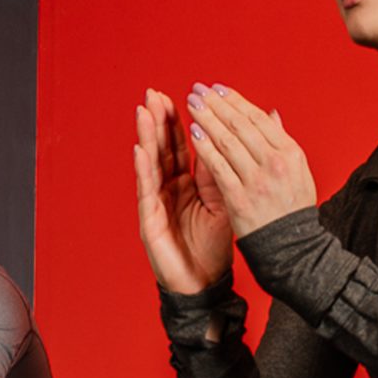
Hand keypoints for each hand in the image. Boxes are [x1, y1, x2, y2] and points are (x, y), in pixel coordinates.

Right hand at [135, 88, 231, 294]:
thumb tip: (236, 142)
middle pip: (163, 150)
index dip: (181, 122)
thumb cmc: (212, 249)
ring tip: (144, 111)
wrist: (204, 285)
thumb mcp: (223, 205)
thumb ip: (225, 174)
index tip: (183, 96)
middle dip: (159, 122)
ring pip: (150, 165)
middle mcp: (168, 191)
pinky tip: (141, 151)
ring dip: (147, 137)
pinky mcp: (150, 222)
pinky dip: (143, 171)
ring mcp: (156, 205)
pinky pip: (146, 192)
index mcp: (187, 186)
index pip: (183, 147)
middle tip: (155, 93)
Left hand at [184, 84, 315, 238]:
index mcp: (291, 153)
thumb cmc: (292, 211)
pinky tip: (194, 132)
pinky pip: (218, 166)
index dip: (235, 101)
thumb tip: (271, 114)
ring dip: (207, 118)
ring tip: (192, 104)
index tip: (218, 89)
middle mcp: (275, 163)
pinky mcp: (239, 198)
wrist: (292, 248)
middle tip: (198, 89)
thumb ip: (282, 141)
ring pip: (227, 141)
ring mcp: (257, 180)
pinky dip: (205, 147)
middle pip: (241, 125)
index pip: (258, 119)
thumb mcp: (298, 172)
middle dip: (216, 104)